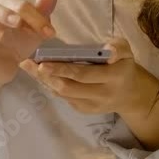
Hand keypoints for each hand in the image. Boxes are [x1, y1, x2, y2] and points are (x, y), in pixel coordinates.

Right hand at [0, 0, 58, 84]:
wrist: (7, 67)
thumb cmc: (20, 41)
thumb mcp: (35, 29)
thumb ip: (42, 9)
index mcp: (5, 8)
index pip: (17, 5)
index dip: (34, 16)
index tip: (50, 33)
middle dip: (2, 13)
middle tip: (18, 23)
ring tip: (0, 37)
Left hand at [18, 36, 146, 114]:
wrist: (129, 94)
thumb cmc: (124, 66)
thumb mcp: (127, 51)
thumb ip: (118, 47)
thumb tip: (108, 51)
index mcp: (114, 77)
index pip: (84, 74)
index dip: (62, 69)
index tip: (43, 63)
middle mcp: (103, 94)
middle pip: (69, 87)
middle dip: (47, 76)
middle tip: (29, 64)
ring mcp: (92, 105)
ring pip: (64, 94)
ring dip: (45, 81)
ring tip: (29, 67)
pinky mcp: (84, 110)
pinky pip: (64, 98)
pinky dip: (51, 86)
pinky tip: (42, 76)